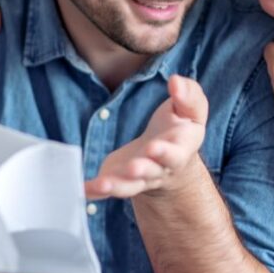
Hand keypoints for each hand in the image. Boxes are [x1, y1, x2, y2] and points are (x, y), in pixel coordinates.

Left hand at [84, 75, 207, 198]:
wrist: (166, 159)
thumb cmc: (179, 130)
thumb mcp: (192, 111)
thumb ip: (188, 96)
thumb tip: (175, 81)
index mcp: (179, 150)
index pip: (175, 154)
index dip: (165, 153)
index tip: (154, 147)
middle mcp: (159, 169)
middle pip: (151, 173)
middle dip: (142, 170)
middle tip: (132, 167)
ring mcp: (138, 178)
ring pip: (128, 186)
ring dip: (116, 185)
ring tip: (103, 183)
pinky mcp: (118, 179)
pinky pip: (106, 190)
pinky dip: (94, 191)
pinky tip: (82, 189)